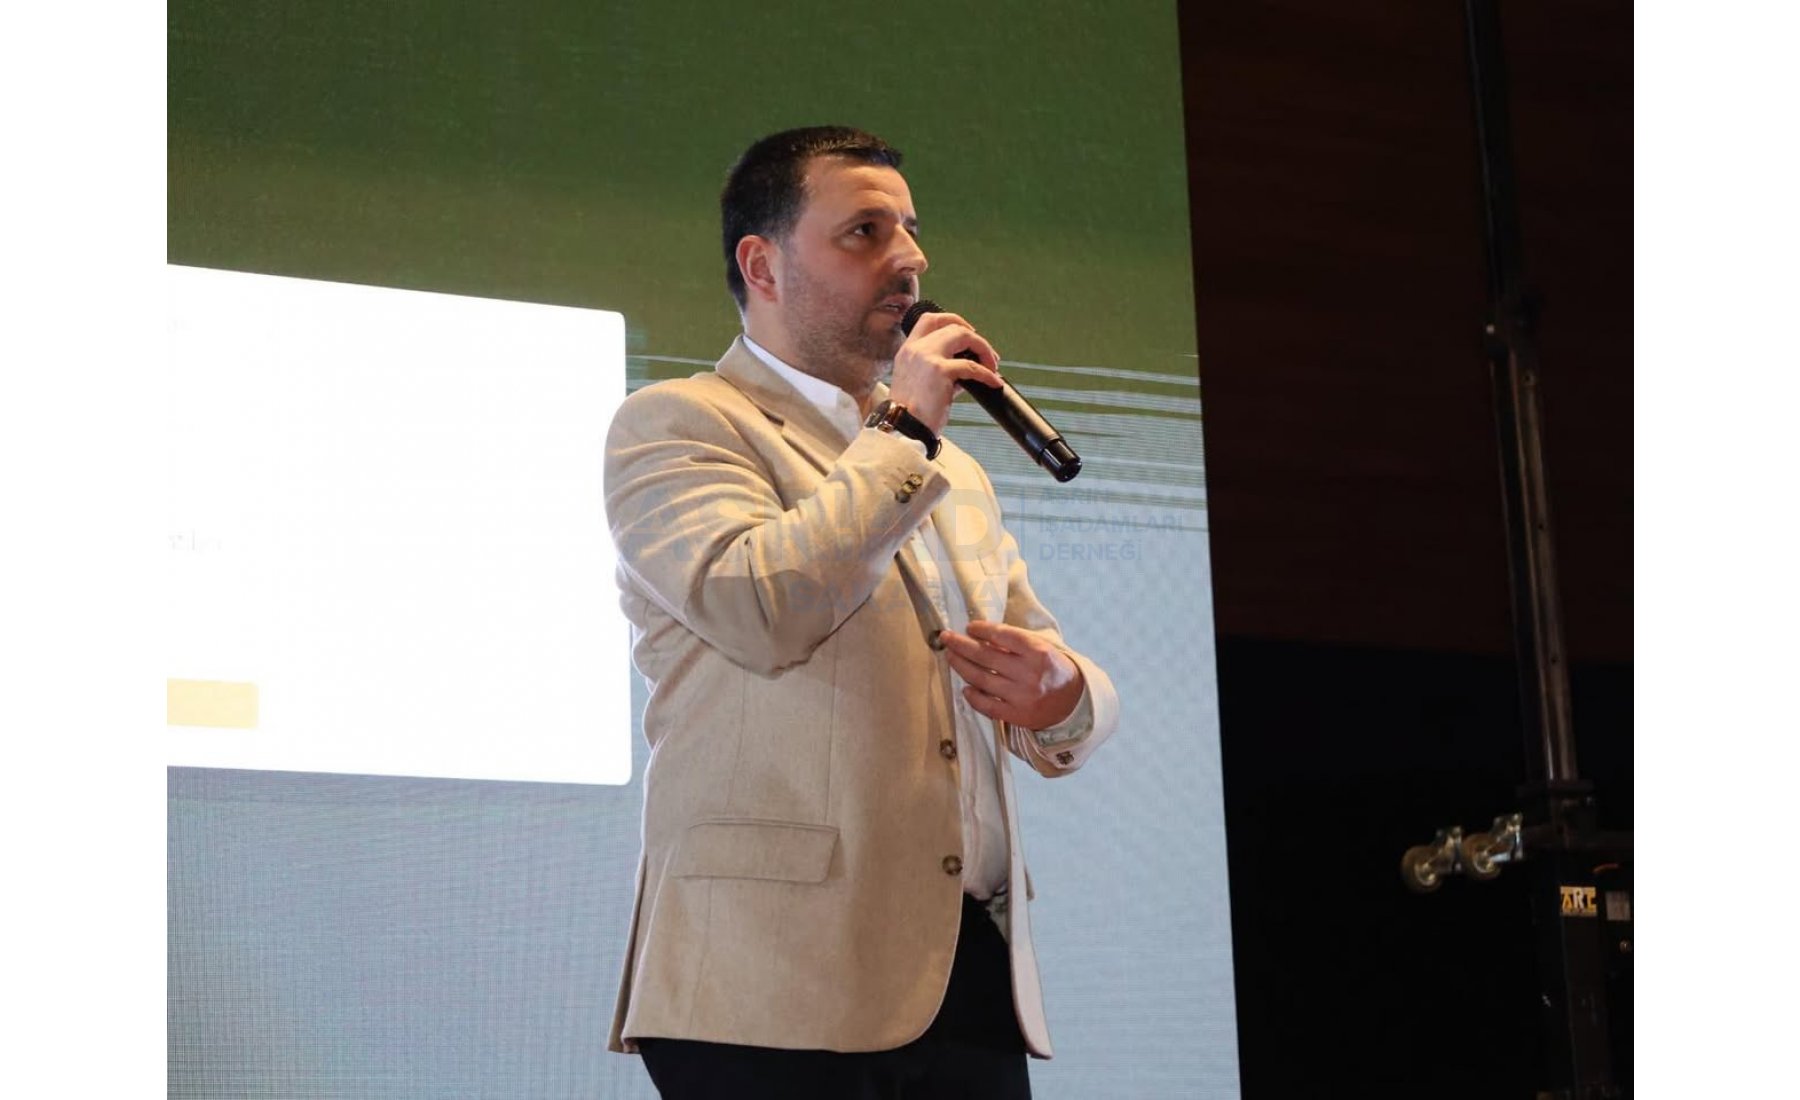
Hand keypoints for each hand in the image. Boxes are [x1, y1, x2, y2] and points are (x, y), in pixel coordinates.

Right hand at [887, 311, 1003, 434]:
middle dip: (975, 337)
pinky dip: (987, 374)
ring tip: (992, 366)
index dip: (952, 320)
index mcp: (908, 351)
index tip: (968, 332)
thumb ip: (940, 371)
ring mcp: (927, 357)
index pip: (929, 319)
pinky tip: (993, 382)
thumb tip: (966, 371)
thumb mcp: (919, 384)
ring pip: (963, 336)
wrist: (904, 428)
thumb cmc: (912, 414)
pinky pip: (972, 367)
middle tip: (987, 354)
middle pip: (951, 325)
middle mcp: (915, 349)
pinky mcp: (940, 371)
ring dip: (983, 349)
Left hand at [939, 620, 1084, 730]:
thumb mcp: (1042, 648)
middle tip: (947, 638)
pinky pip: (987, 706)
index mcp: (1038, 652)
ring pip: (982, 679)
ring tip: (951, 657)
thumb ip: (1016, 642)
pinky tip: (965, 687)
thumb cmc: (1052, 669)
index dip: (982, 629)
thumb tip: (981, 635)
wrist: (1074, 702)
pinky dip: (973, 697)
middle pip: (986, 656)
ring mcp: (1022, 696)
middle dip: (961, 645)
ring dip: (962, 666)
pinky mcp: (1017, 715)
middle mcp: (1029, 673)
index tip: (969, 627)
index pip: (1003, 636)